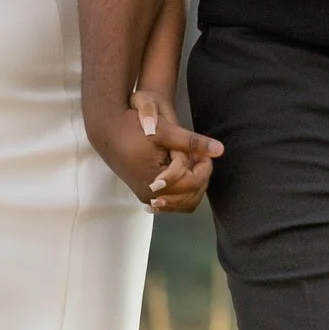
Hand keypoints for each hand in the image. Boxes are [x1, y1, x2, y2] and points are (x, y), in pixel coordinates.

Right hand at [136, 88, 221, 215]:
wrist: (108, 130)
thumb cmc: (134, 127)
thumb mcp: (165, 131)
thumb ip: (192, 142)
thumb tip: (220, 150)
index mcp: (155, 182)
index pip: (192, 182)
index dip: (203, 166)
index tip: (203, 152)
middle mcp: (150, 195)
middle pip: (190, 196)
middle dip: (200, 176)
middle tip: (200, 156)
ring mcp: (147, 197)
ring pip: (185, 202)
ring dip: (194, 184)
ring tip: (192, 162)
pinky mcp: (146, 194)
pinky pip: (175, 202)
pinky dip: (185, 190)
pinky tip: (185, 172)